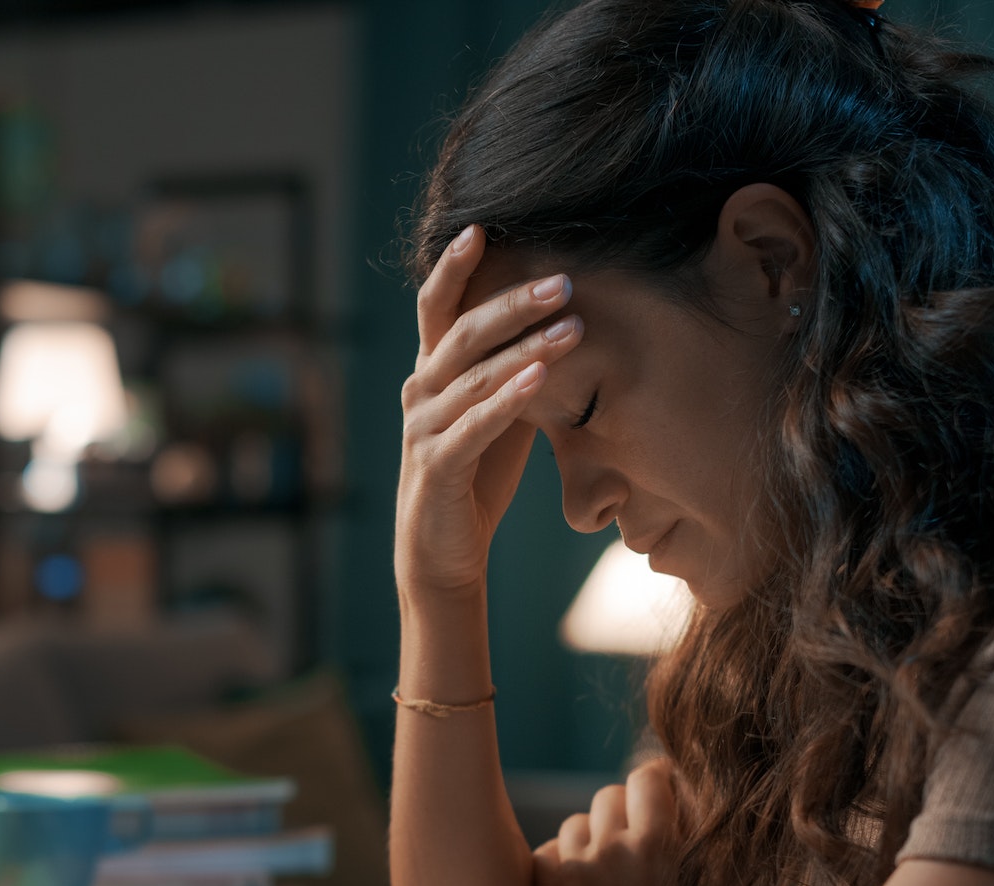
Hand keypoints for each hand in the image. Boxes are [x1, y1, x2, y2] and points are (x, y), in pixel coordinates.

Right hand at [396, 225, 584, 598]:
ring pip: (473, 376)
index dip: (453, 266)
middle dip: (513, 303)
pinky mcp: (437, 466)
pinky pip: (474, 426)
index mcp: (431, 372)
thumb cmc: (475, 476)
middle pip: (461, 333)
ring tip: (573, 326)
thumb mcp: (497, 413)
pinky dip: (508, 400)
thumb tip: (565, 322)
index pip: (436, 307)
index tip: (482, 226)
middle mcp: (419, 392)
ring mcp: (423, 428)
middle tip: (563, 281)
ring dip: (526, 349)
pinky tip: (541, 378)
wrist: (441, 551)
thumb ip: (513, 371)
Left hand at [534, 759, 686, 885]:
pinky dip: (559, 867)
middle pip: (607, 796)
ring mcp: (575, 868)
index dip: (650, 782)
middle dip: (618, 813)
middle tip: (627, 841)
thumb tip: (673, 805)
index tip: (652, 790)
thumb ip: (683, 847)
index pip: (646, 779)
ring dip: (587, 841)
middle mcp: (614, 848)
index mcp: (658, 846)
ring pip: (575, 824)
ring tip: (601, 878)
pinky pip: (548, 853)